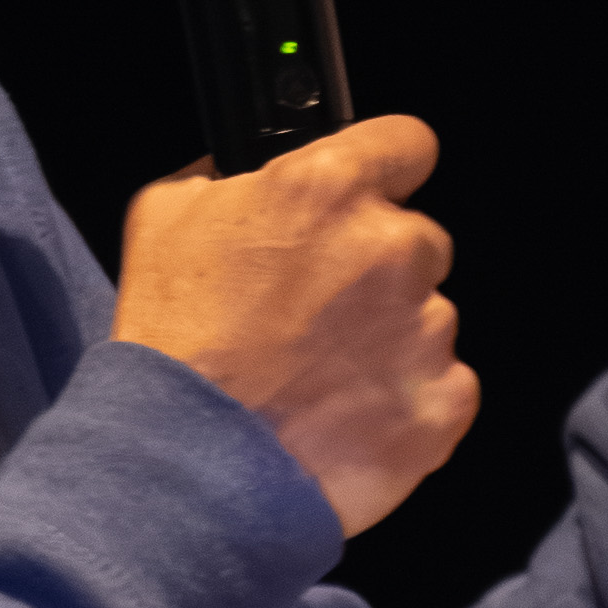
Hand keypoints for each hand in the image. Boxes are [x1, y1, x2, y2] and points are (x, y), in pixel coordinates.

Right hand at [111, 115, 480, 537]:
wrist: (185, 464)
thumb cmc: (171, 343)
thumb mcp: (162, 219)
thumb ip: (223, 178)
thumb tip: (242, 171)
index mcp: (328, 190)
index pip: (407, 143)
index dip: (385, 170)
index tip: (370, 196)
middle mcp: (390, 249)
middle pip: (418, 241)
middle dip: (377, 270)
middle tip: (316, 314)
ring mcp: (424, 330)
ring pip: (427, 318)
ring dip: (387, 339)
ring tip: (319, 377)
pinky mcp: (441, 403)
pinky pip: (444, 388)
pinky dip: (405, 401)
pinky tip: (346, 416)